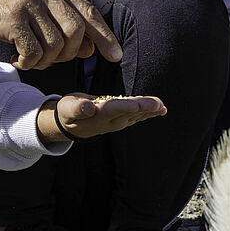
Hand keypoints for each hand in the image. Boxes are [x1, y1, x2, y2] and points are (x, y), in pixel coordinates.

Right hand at [0, 0, 120, 71]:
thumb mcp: (34, 0)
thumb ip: (62, 19)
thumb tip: (90, 47)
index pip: (89, 12)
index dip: (105, 36)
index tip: (115, 55)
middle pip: (76, 32)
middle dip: (70, 54)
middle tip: (52, 60)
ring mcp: (28, 3)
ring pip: (55, 46)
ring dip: (46, 61)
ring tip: (31, 58)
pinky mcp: (11, 19)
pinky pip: (33, 52)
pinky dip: (28, 63)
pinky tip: (18, 59)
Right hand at [40, 92, 165, 142]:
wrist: (71, 125)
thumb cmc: (68, 112)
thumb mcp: (67, 109)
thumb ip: (78, 108)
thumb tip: (89, 107)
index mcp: (97, 116)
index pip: (113, 110)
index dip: (124, 107)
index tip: (136, 105)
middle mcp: (110, 121)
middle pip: (129, 113)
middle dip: (144, 108)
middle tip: (159, 105)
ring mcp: (116, 122)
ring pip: (135, 115)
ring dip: (150, 111)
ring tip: (162, 107)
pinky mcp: (121, 119)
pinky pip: (137, 116)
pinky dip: (149, 112)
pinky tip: (160, 109)